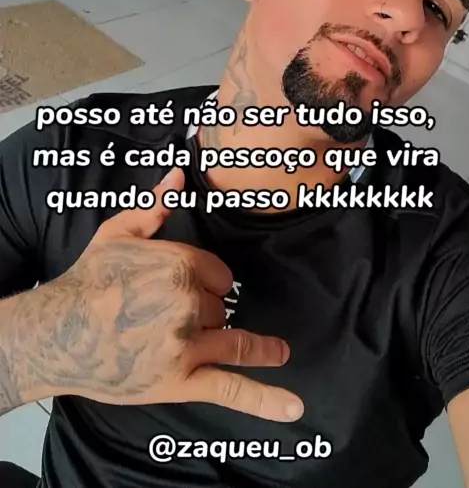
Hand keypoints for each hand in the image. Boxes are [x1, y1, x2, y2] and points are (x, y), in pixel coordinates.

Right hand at [47, 167, 303, 421]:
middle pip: (221, 309)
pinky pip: (231, 388)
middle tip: (174, 320)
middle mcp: (189, 303)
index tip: (189, 290)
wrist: (60, 331)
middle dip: (207, 315)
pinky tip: (293, 408)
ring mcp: (187, 344)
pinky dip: (266, 399)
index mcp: (182, 264)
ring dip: (261, 346)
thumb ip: (156, 205)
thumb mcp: (119, 232)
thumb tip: (179, 174)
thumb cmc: (89, 280)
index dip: (207, 283)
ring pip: (233, 342)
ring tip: (280, 350)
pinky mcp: (180, 380)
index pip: (219, 276)